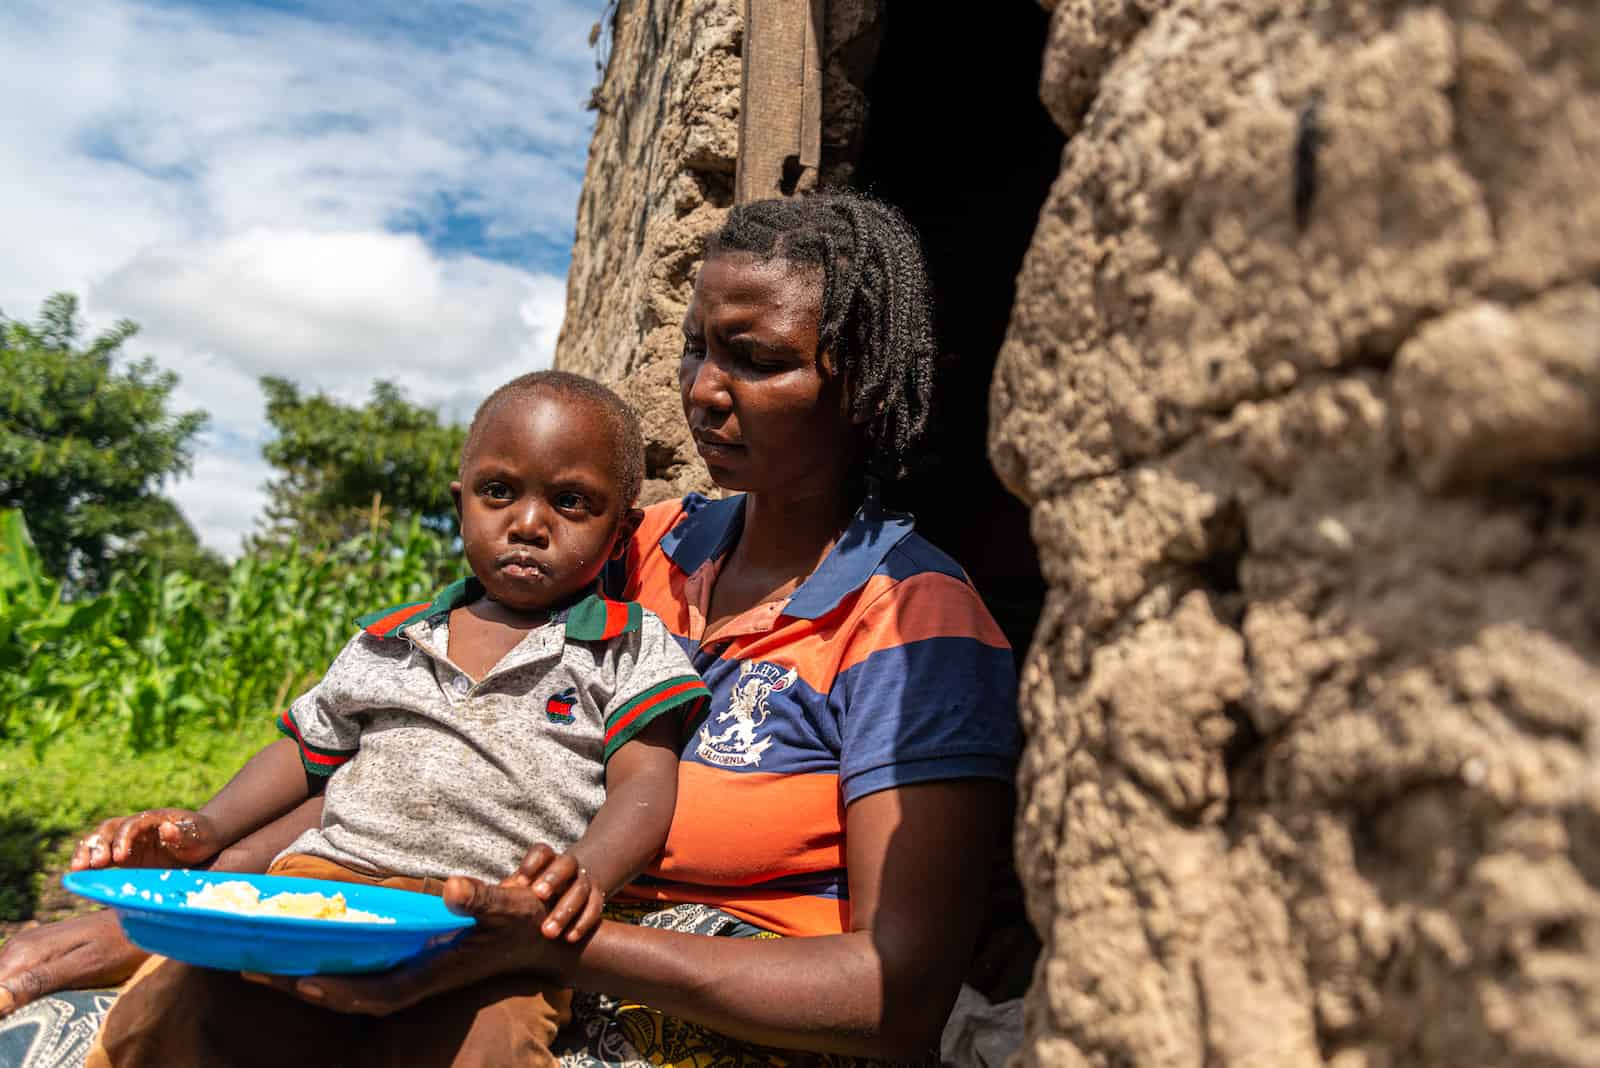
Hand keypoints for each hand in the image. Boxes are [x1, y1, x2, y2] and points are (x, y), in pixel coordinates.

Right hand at [0, 912, 146, 1017]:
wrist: (144, 918)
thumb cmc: (121, 945)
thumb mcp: (83, 967)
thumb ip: (39, 981)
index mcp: (24, 952)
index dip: (5, 1005)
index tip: (29, 1010)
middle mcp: (18, 946)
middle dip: (10, 1002)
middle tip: (45, 1007)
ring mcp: (27, 946)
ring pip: (5, 979)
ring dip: (17, 997)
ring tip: (48, 1003)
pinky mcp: (38, 949)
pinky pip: (18, 974)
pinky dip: (25, 989)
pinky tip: (44, 997)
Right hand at [70, 809, 221, 870]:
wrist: (201, 841)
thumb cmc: (201, 836)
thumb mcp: (197, 835)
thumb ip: (183, 833)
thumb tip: (167, 828)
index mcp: (153, 818)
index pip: (132, 824)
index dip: (123, 838)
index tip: (119, 856)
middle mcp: (135, 826)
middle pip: (109, 829)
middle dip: (99, 844)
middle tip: (94, 864)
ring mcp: (127, 839)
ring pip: (100, 840)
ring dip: (87, 851)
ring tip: (77, 868)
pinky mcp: (122, 855)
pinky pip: (101, 855)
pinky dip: (88, 861)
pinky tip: (78, 873)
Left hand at [241, 875, 559, 1015]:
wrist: (539, 937)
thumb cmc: (522, 923)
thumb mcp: (506, 906)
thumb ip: (481, 898)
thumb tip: (453, 889)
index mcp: (431, 974)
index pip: (374, 994)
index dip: (335, 991)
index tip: (296, 982)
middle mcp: (414, 980)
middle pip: (348, 995)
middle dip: (299, 985)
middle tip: (249, 970)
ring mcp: (410, 974)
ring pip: (348, 987)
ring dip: (307, 978)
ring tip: (262, 965)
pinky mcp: (410, 964)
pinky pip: (360, 973)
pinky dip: (331, 966)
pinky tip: (309, 950)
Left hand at [504, 843, 603, 942]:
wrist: (573, 889)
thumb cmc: (536, 892)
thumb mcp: (521, 888)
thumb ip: (504, 892)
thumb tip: (476, 901)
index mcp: (547, 860)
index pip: (542, 852)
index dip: (532, 864)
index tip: (520, 883)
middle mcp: (568, 866)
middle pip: (566, 864)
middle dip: (553, 878)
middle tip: (538, 895)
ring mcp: (585, 881)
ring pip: (581, 889)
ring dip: (565, 910)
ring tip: (548, 932)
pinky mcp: (597, 898)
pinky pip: (595, 908)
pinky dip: (583, 923)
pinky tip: (569, 938)